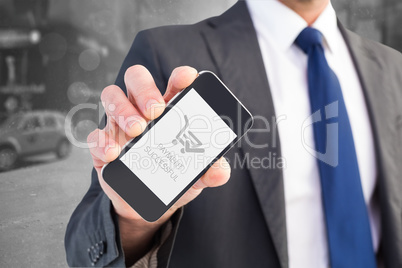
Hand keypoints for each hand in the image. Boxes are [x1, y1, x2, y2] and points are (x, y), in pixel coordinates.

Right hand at [87, 65, 230, 263]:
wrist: (145, 205)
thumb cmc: (172, 177)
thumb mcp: (194, 175)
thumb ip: (208, 171)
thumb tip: (221, 172)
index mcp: (170, 110)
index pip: (174, 83)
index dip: (180, 76)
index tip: (187, 78)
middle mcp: (142, 110)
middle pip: (137, 79)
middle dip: (145, 89)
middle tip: (155, 110)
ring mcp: (120, 125)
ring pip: (112, 96)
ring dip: (123, 110)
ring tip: (137, 130)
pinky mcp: (104, 145)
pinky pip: (95, 134)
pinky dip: (103, 141)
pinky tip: (115, 154)